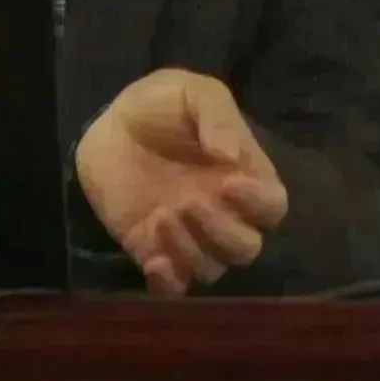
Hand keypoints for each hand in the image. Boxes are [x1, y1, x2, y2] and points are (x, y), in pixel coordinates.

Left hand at [75, 68, 286, 296]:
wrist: (107, 126)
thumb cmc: (159, 106)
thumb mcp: (191, 92)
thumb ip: (216, 117)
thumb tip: (233, 155)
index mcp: (242, 176)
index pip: (272, 206)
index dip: (258, 203)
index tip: (228, 183)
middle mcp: (223, 213)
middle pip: (247, 248)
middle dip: (222, 231)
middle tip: (187, 202)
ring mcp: (189, 235)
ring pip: (213, 269)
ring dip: (191, 251)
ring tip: (161, 216)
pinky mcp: (154, 251)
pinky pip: (175, 287)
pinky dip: (169, 284)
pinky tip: (153, 260)